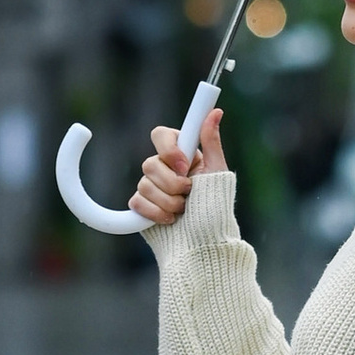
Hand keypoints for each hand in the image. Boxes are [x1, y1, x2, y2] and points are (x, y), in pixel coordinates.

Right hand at [133, 113, 223, 227]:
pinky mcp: (142, 207)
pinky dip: (155, 214)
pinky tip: (170, 220)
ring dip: (168, 202)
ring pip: (144, 185)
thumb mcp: (217, 172)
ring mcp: (152, 188)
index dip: (169, 150)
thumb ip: (210, 141)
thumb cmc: (216, 209)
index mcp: (182, 155)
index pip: (161, 135)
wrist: (204, 242)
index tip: (185, 167)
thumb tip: (215, 111)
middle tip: (189, 194)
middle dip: (172, 184)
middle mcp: (165, 169)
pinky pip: (136, 202)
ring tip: (184, 211)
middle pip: (150, 163)